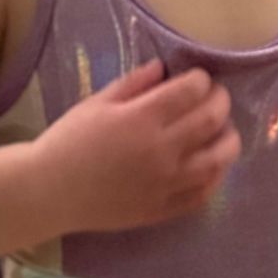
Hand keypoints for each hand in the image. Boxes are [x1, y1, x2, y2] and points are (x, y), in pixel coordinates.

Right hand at [31, 59, 239, 234]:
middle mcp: (161, 150)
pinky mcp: (163, 209)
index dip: (201, 80)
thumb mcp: (96, 103)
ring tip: (223, 132)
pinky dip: (215, 177)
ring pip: (218, 159)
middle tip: (216, 98)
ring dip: (228, 140)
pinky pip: (202, 194)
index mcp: (141, 119)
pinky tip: (212, 166)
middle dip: (220, 102)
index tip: (198, 78)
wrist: (49, 192)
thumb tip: (164, 68)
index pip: (191, 91)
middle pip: (211, 121)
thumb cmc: (68, 141)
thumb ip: (134, 83)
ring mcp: (166, 183)